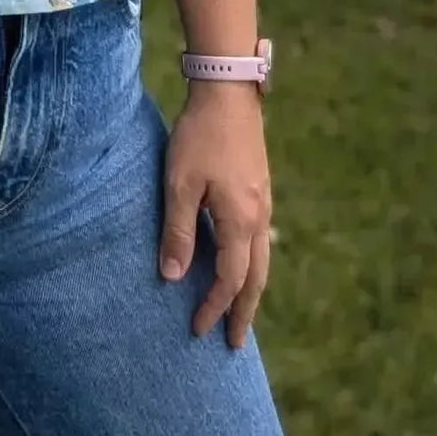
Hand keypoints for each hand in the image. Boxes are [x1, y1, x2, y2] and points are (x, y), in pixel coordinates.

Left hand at [159, 83, 271, 348]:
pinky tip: (241, 263)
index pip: (229, 280)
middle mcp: (258, 218)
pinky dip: (252, 265)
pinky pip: (260, 240)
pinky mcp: (260, 189)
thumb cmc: (199, 136)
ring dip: (251, 290)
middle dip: (244, 312)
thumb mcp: (180, 182)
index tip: (197, 329)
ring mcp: (263, 202)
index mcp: (239, 221)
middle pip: (255, 279)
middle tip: (234, 343)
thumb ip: (178, 231)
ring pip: (262, 260)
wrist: (229, 92)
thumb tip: (173, 277)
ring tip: (241, 313)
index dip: (214, 307)